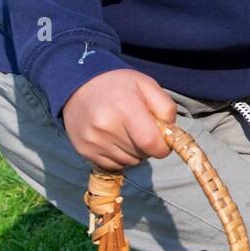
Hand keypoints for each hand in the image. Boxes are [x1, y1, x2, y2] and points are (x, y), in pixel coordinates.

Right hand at [62, 70, 177, 171]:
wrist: (79, 85)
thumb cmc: (119, 85)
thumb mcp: (147, 86)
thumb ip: (166, 108)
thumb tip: (170, 133)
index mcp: (125, 109)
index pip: (150, 143)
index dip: (162, 147)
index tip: (163, 141)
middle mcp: (106, 127)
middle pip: (142, 154)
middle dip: (149, 146)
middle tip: (141, 129)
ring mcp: (93, 141)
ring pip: (129, 162)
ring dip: (134, 152)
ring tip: (126, 132)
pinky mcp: (84, 151)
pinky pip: (114, 165)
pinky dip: (120, 156)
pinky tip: (114, 139)